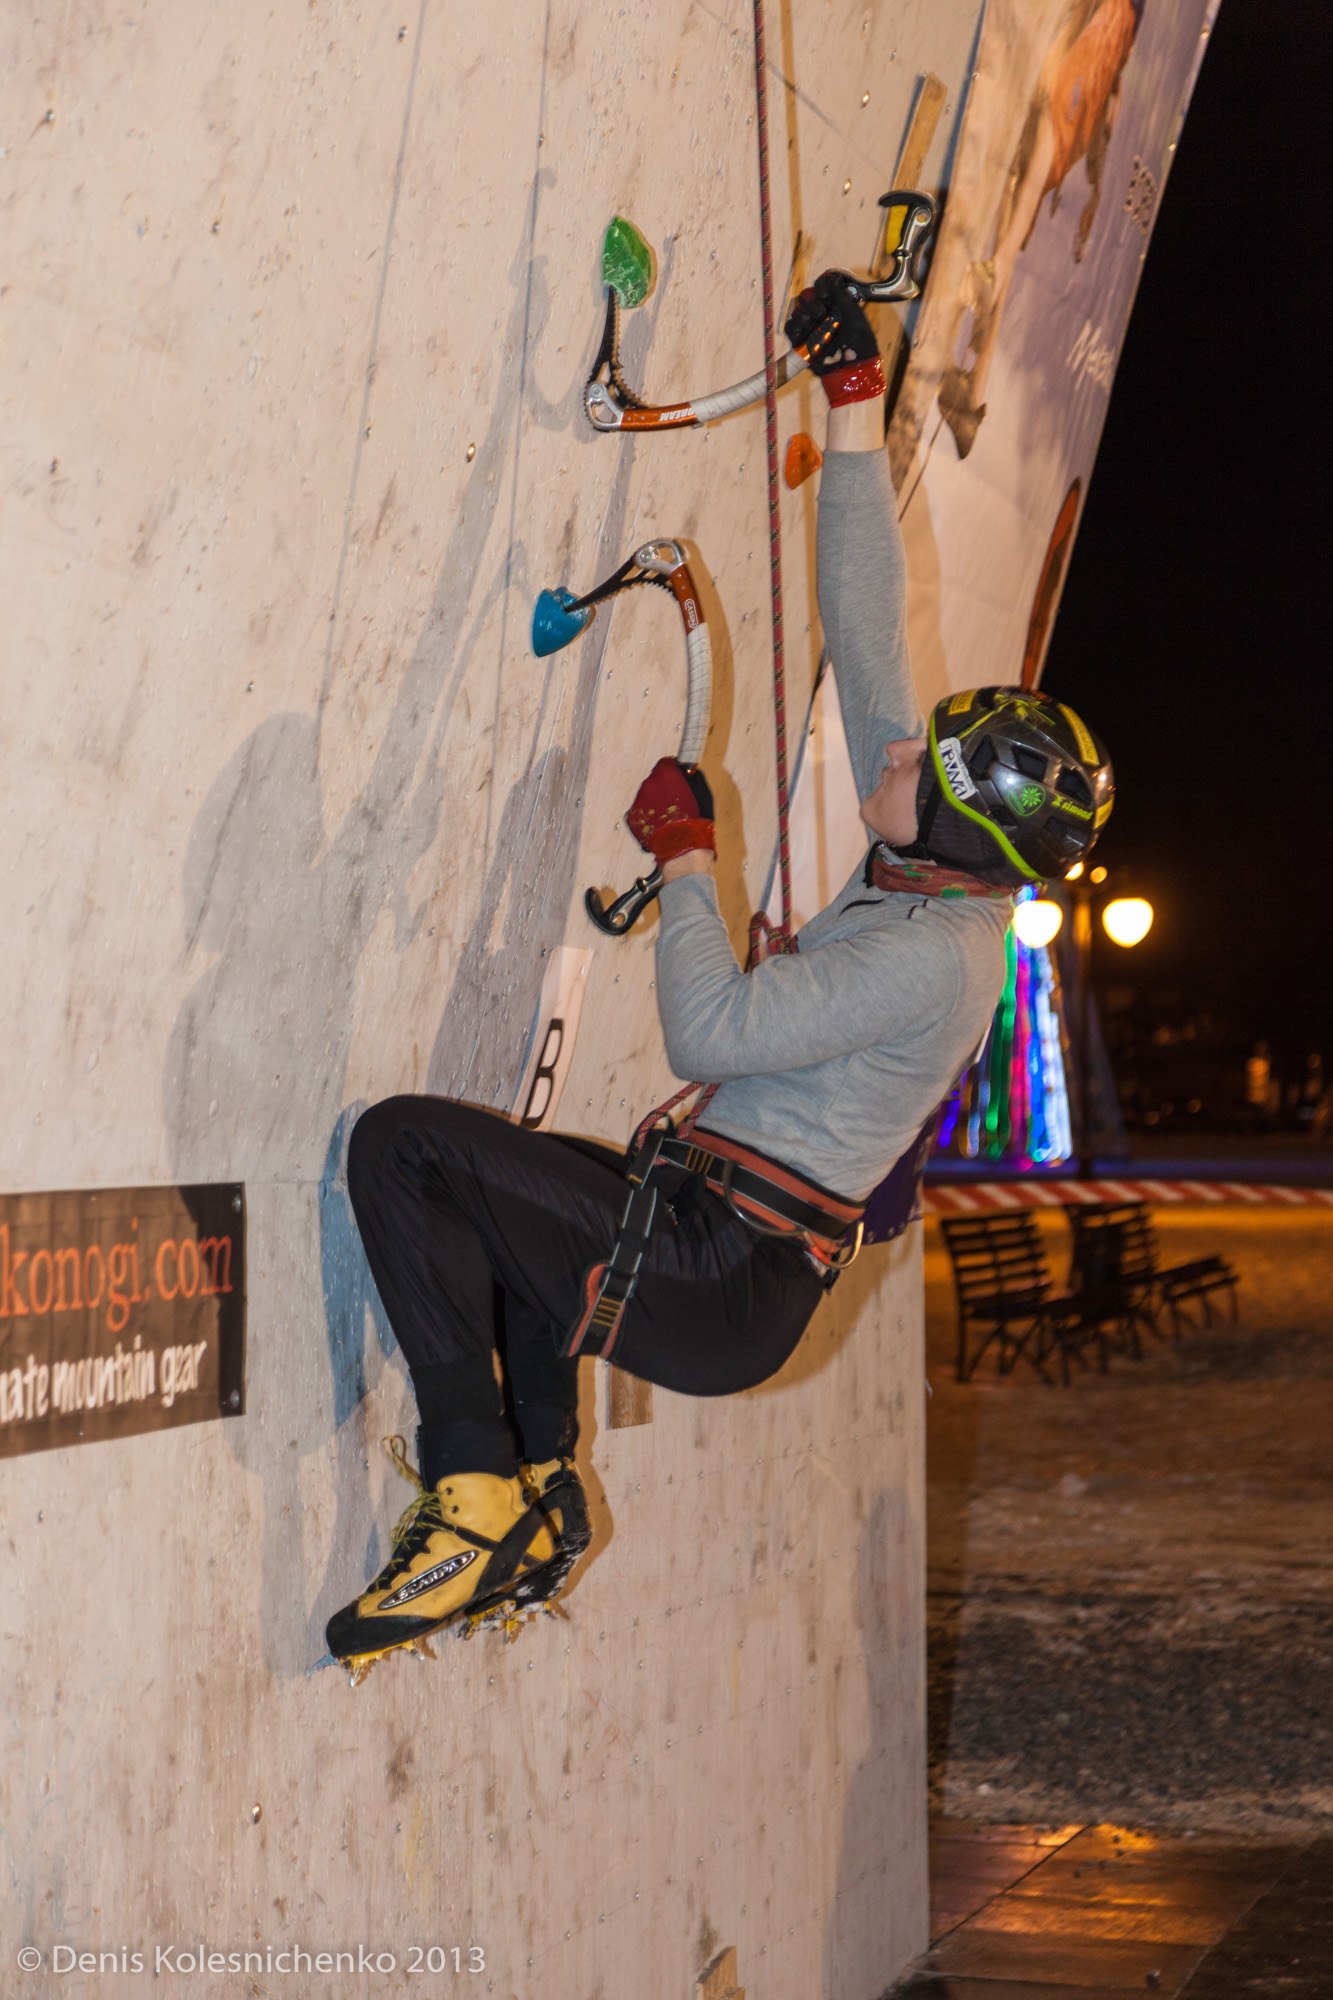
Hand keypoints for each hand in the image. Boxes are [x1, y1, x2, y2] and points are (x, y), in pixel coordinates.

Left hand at [626, 757, 715, 865]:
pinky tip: (659, 827)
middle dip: (663, 790)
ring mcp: (637, 801)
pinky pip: (640, 813)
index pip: (666, 764)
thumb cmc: (696, 822)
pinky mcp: (631, 817)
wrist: (682, 850)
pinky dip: (648, 818)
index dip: (673, 772)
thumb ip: (693, 777)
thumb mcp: (704, 793)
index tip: (678, 781)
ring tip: (668, 819)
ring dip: (655, 805)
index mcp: (665, 774)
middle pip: (654, 781)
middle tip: (675, 805)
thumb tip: (686, 769)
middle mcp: (648, 783)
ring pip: (646, 798)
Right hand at [784, 270, 884, 407]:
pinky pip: (789, 328)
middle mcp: (821, 312)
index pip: (821, 286)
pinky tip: (801, 332)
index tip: (826, 294)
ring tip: (812, 320)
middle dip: (812, 301)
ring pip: (796, 310)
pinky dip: (793, 328)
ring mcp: (810, 326)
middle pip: (806, 296)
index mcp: (835, 303)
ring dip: (802, 312)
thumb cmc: (859, 344)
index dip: (821, 286)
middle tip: (821, 311)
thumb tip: (835, 278)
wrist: (852, 368)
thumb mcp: (855, 317)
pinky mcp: (800, 340)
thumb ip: (843, 297)